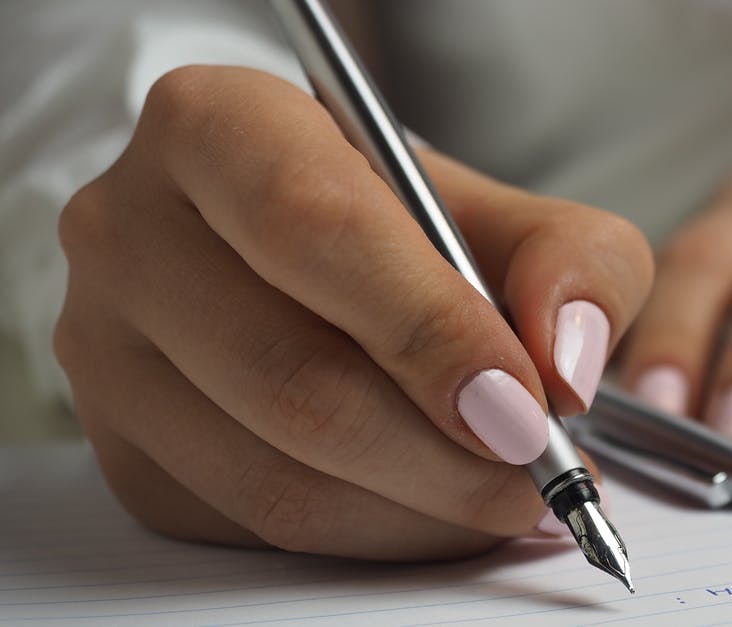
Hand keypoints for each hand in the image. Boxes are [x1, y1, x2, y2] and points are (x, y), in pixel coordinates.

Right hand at [54, 66, 652, 559]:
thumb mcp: (510, 212)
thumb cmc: (406, 227)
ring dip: (421, 510)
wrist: (309, 261)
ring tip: (507, 496)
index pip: (317, 229)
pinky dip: (375, 535)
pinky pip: (257, 528)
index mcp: (217, 126)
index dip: (431, 330)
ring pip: (275, 476)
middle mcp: (133, 231)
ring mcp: (108, 351)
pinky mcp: (125, 450)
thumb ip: (574, 262)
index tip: (526, 406)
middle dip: (445, 453)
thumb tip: (566, 365)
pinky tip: (435, 507)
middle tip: (540, 473)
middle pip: (293, 375)